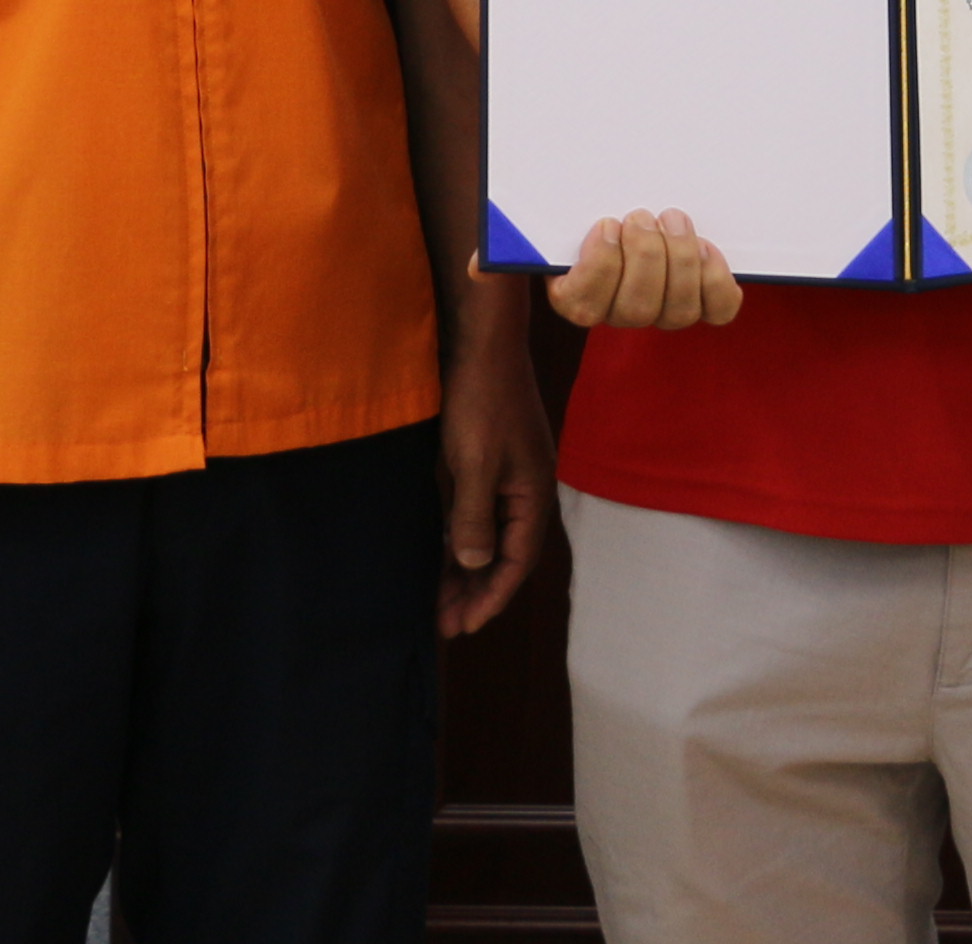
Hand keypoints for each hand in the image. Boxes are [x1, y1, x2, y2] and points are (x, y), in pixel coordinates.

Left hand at [433, 273, 555, 638]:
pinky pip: (476, 513)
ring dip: (466, 568)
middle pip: (503, 554)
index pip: (516, 561)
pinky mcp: (487, 461)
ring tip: (439, 600)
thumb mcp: (474, 464)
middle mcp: (524, 490)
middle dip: (476, 591)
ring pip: (487, 535)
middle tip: (446, 625)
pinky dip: (460, 537)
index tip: (464, 627)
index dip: (491, 596)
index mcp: (532, 495)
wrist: (482, 344)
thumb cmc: (482, 403)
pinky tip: (441, 554)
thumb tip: (475, 562)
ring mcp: (507, 475)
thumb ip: (475, 517)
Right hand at [547, 209, 745, 331]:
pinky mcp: (700, 300)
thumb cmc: (583, 207)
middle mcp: (619, 312)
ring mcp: (662, 310)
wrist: (627, 203)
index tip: (605, 223)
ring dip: (681, 261)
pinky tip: (707, 246)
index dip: (599, 267)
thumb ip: (528, 225)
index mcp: (575, 296)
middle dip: (644, 258)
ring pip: (678, 312)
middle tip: (642, 215)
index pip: (584, 305)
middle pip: (635, 309)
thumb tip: (486, 258)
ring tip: (673, 218)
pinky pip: (717, 310)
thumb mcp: (552, 213)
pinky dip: (716, 280)